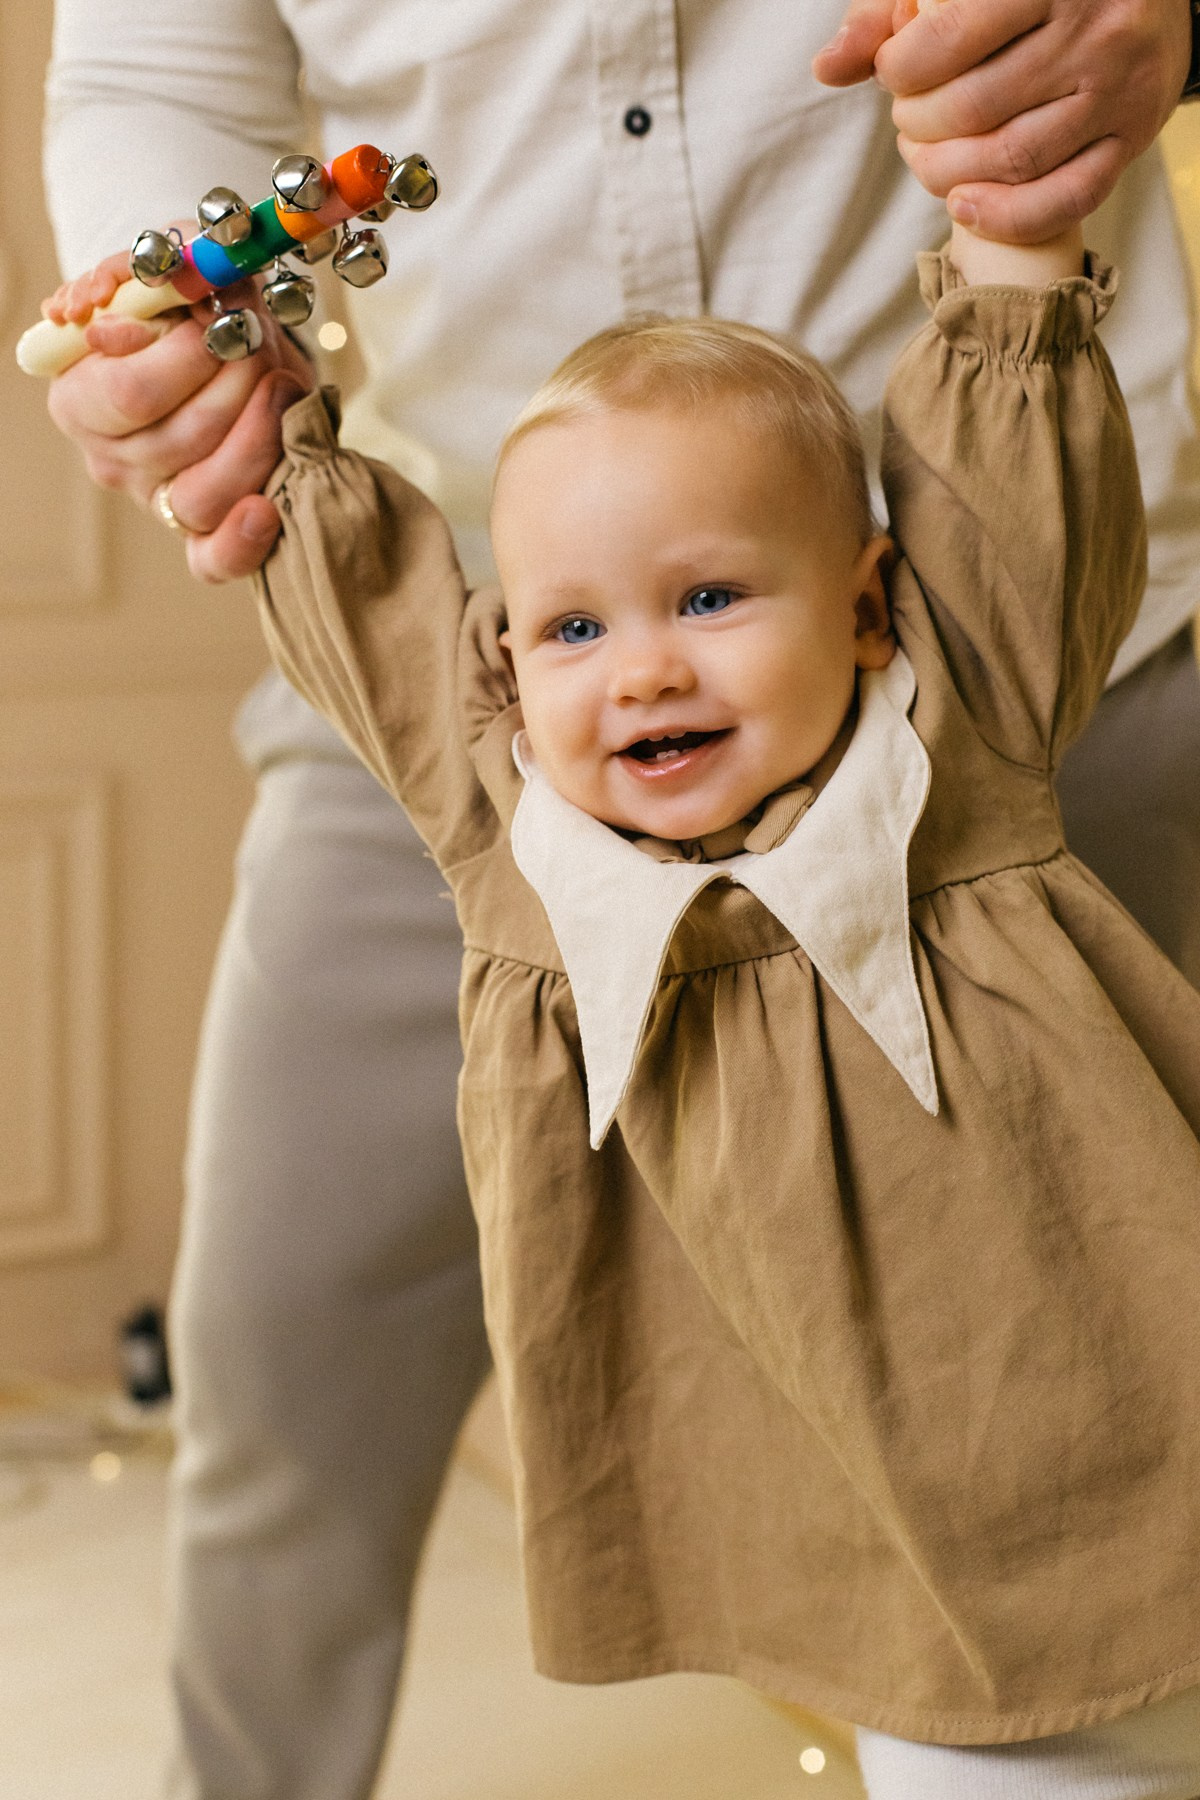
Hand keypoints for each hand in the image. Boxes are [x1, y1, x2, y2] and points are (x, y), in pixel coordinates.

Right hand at [43, 246, 312, 582]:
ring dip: (258, 438)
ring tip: (283, 389)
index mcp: (81, 396)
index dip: (188, 358)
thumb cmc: (201, 304)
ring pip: (202, 496)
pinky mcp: (201, 533)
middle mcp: (112, 458)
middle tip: (262, 347)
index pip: (130, 393)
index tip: (222, 322)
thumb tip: (151, 289)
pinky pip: (212, 561)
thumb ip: (168, 265)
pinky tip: (267, 511)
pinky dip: (241, 543)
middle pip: (176, 441)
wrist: (238, 344)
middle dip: (236, 386)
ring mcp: (157, 501)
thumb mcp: (182, 267)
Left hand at [815, 0, 1193, 242]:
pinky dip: (1006, 217)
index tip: (893, 73)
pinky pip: (1067, 198)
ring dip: (946, 173)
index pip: (946, 40)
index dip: (899, 70)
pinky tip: (962, 205)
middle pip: (972, 107)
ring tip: (925, 157)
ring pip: (1012, 157)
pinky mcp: (1133, 137)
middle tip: (909, 118)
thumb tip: (827, 67)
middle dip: (918, 124)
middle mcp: (1093, 30)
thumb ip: (890, 13)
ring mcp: (1118, 89)